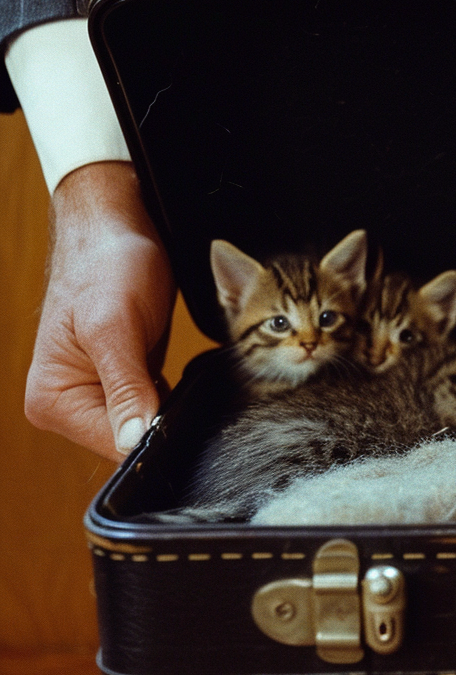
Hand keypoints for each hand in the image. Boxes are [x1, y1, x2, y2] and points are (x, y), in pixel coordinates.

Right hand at [24, 163, 175, 460]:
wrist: (114, 229)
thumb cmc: (106, 266)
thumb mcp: (116, 327)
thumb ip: (126, 387)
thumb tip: (132, 441)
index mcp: (52, 400)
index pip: (114, 445)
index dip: (154, 436)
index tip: (183, 417)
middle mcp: (67, 405)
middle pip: (130, 439)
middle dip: (162, 420)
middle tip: (184, 385)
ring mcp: (95, 395)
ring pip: (144, 424)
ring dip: (168, 408)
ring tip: (177, 373)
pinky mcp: (121, 381)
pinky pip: (151, 405)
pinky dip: (170, 397)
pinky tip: (180, 376)